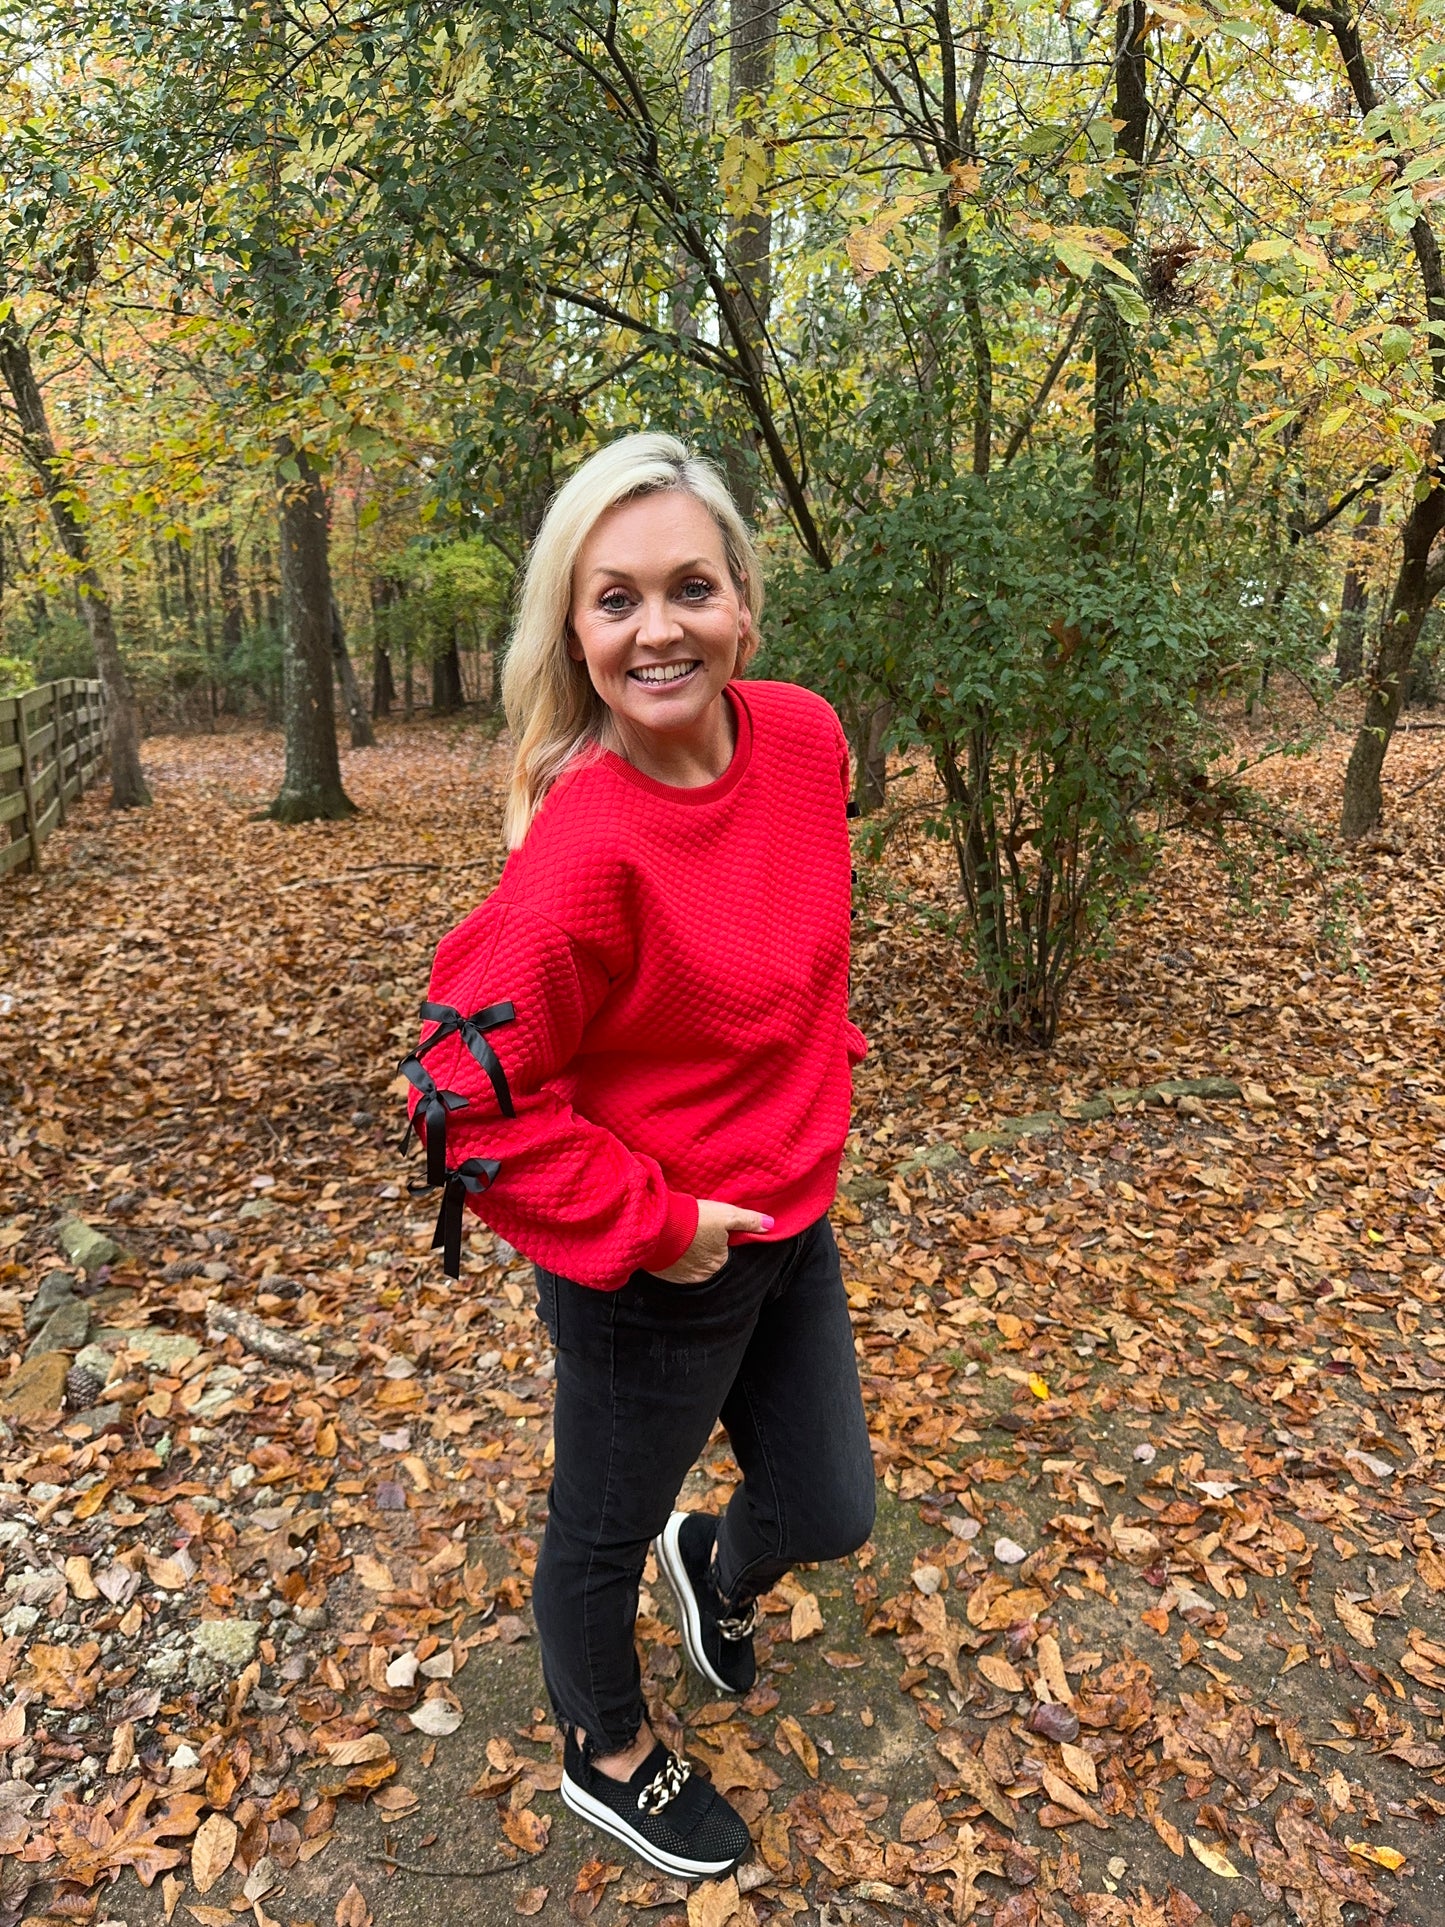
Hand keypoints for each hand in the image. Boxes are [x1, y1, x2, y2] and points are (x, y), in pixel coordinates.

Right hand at [652, 1199, 773, 1284]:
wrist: (656, 1223)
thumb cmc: (693, 1219)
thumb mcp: (726, 1214)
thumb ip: (749, 1221)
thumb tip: (771, 1225)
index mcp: (720, 1264)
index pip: (730, 1257)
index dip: (726, 1245)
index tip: (720, 1234)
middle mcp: (704, 1277)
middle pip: (712, 1264)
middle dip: (709, 1253)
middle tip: (702, 1235)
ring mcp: (683, 1279)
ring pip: (694, 1268)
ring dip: (693, 1258)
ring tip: (688, 1240)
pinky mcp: (665, 1276)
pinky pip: (676, 1271)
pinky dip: (678, 1261)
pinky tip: (675, 1248)